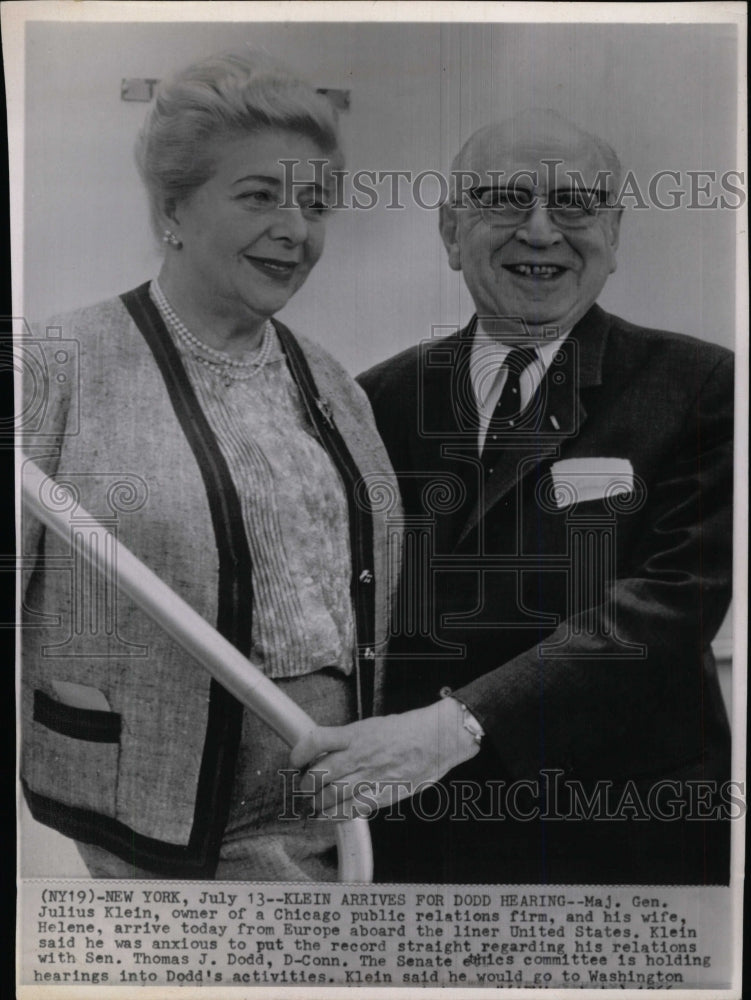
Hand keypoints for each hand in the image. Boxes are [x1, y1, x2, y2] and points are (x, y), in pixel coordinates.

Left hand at [288, 698, 480, 817]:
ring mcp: (371, 776)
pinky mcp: (383, 794)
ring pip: (331, 796)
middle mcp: (360, 755)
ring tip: (315, 803)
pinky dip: (334, 816)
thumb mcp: (372, 726)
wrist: (437, 738)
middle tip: (305, 787)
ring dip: (317, 803)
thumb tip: (325, 752)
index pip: (315, 741)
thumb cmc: (408, 730)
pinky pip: (351, 810)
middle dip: (305, 785)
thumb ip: (349, 740)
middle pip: (318, 774)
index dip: (299, 753)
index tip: (295, 760)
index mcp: (355, 734)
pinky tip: (328, 816)